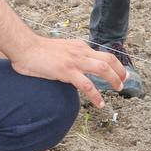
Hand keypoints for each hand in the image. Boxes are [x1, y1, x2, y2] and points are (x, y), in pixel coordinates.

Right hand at [9, 36, 124, 106]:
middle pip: (108, 59)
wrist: (25, 47)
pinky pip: (87, 85)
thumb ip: (68, 56)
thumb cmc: (36, 50)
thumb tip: (71, 67)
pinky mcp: (67, 71)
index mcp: (79, 46)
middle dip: (120, 70)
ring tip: (118, 89)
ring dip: (114, 79)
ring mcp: (75, 61)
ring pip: (103, 69)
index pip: (100, 53)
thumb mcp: (59, 50)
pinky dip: (96, 95)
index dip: (112, 63)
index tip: (118, 71)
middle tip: (125, 80)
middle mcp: (80, 51)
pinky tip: (100, 104)